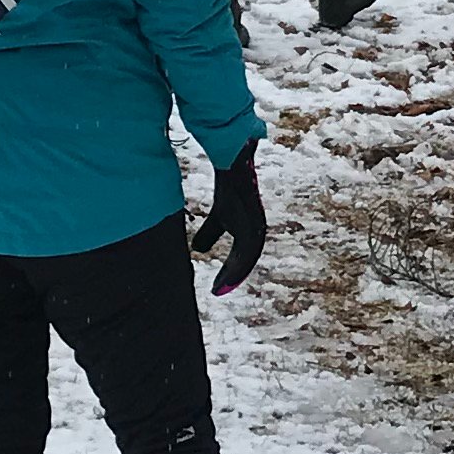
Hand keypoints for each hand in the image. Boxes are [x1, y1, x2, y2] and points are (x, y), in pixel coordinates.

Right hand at [193, 152, 267, 294]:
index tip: (215, 289)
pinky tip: (224, 263)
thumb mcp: (216, 218)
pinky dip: (236, 254)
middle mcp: (257, 229)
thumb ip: (209, 234)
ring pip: (248, 253)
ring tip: (218, 286)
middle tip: (215, 291)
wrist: (233, 163)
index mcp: (250, 234)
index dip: (230, 273)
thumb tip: (197, 250)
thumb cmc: (229, 190)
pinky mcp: (251, 213)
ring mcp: (256, 221)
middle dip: (231, 276)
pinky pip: (247, 240)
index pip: (242, 258)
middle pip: (246, 259)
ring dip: (234, 271)